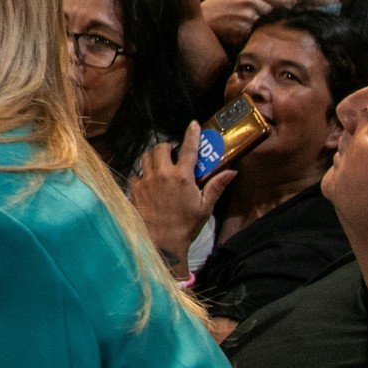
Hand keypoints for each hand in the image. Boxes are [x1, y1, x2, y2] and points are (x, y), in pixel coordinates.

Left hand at [129, 123, 234, 272]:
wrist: (162, 242)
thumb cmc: (186, 226)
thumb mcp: (205, 207)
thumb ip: (216, 186)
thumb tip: (232, 171)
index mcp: (183, 177)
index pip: (189, 149)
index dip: (191, 134)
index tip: (193, 124)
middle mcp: (163, 174)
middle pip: (161, 148)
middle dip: (167, 148)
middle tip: (173, 155)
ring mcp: (147, 180)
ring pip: (145, 157)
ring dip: (153, 158)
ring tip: (160, 166)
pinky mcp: (135, 188)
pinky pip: (136, 174)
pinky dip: (142, 175)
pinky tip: (149, 184)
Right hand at [201, 0, 294, 49]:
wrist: (199, 18)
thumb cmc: (220, 5)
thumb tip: (293, 2)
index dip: (285, 8)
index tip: (286, 13)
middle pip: (275, 13)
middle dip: (272, 19)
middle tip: (259, 22)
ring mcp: (247, 15)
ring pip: (267, 25)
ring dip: (263, 28)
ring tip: (246, 27)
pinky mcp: (243, 30)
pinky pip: (257, 35)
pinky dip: (253, 36)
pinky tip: (242, 33)